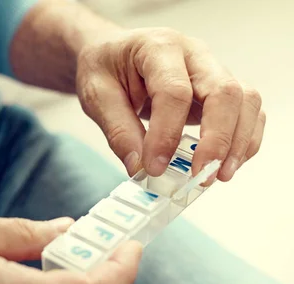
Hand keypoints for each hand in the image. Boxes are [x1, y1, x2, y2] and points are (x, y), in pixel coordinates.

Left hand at [75, 27, 265, 181]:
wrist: (113, 55)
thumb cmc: (106, 68)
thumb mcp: (97, 96)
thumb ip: (118, 131)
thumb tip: (139, 168)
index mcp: (159, 47)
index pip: (174, 92)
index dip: (167, 134)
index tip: (154, 167)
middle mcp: (194, 54)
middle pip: (224, 92)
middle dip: (217, 139)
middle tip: (200, 175)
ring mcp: (212, 70)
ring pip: (244, 100)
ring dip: (238, 142)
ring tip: (218, 175)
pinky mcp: (219, 90)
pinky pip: (246, 111)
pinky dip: (243, 140)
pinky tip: (224, 164)